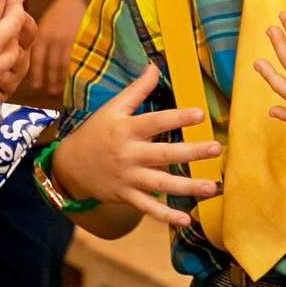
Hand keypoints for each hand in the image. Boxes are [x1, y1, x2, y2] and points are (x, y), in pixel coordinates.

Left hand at [27, 0, 87, 99]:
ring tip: (59, 89)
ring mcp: (68, 40)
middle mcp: (53, 38)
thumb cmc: (59, 12)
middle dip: (49, 80)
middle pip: (50, 64)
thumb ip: (40, 41)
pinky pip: (76, 59)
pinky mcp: (81, 40)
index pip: (37, 58)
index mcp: (42, 34)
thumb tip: (34, 60)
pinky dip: (74, 71)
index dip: (36, 74)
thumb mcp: (45, 24)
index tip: (36, 86)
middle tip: (49, 92)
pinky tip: (74, 78)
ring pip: (63, 64)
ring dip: (61, 79)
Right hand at [47, 65, 219, 227]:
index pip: (155, 122)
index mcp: (126, 129)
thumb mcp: (112, 109)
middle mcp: (128, 154)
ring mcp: (128, 177)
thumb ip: (136, 90)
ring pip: (161, 183)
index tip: (200, 114)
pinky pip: (148, 207)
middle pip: (163, 153)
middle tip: (216, 148)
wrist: (70, 166)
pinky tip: (186, 219)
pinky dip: (165, 216)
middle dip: (191, 152)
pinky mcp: (127, 196)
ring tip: (212, 187)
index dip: (177, 118)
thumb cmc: (96, 132)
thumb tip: (154, 67)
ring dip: (187, 187)